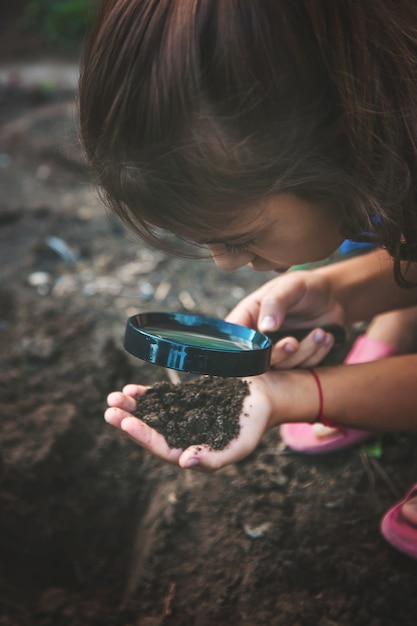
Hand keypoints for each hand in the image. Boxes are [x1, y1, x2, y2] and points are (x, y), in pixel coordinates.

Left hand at [104, 376, 273, 471]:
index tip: (126, 424)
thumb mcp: (240, 443)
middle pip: (151, 432)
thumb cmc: (255, 422)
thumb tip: (184, 463)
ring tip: (115, 397)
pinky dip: (145, 395)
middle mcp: (184, 437)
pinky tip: (131, 389)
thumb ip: (215, 458)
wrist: (265, 394)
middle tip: (111, 410)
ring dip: (132, 408)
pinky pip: (160, 399)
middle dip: (129, 421)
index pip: (162, 448)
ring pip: (151, 415)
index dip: (143, 437)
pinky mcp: (183, 400)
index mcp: (194, 453)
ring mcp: (182, 417)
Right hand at [227, 269, 344, 367]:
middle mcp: (258, 338)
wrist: (331, 297)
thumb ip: (275, 303)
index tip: (262, 347)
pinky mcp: (296, 360)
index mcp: (248, 318)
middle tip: (293, 343)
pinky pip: (303, 368)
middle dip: (278, 353)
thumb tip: (265, 328)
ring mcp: (277, 352)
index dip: (242, 348)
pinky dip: (316, 355)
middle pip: (257, 359)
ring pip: (283, 367)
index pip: (234, 339)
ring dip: (304, 352)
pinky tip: (326, 338)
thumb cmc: (304, 287)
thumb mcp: (289, 286)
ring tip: (320, 333)